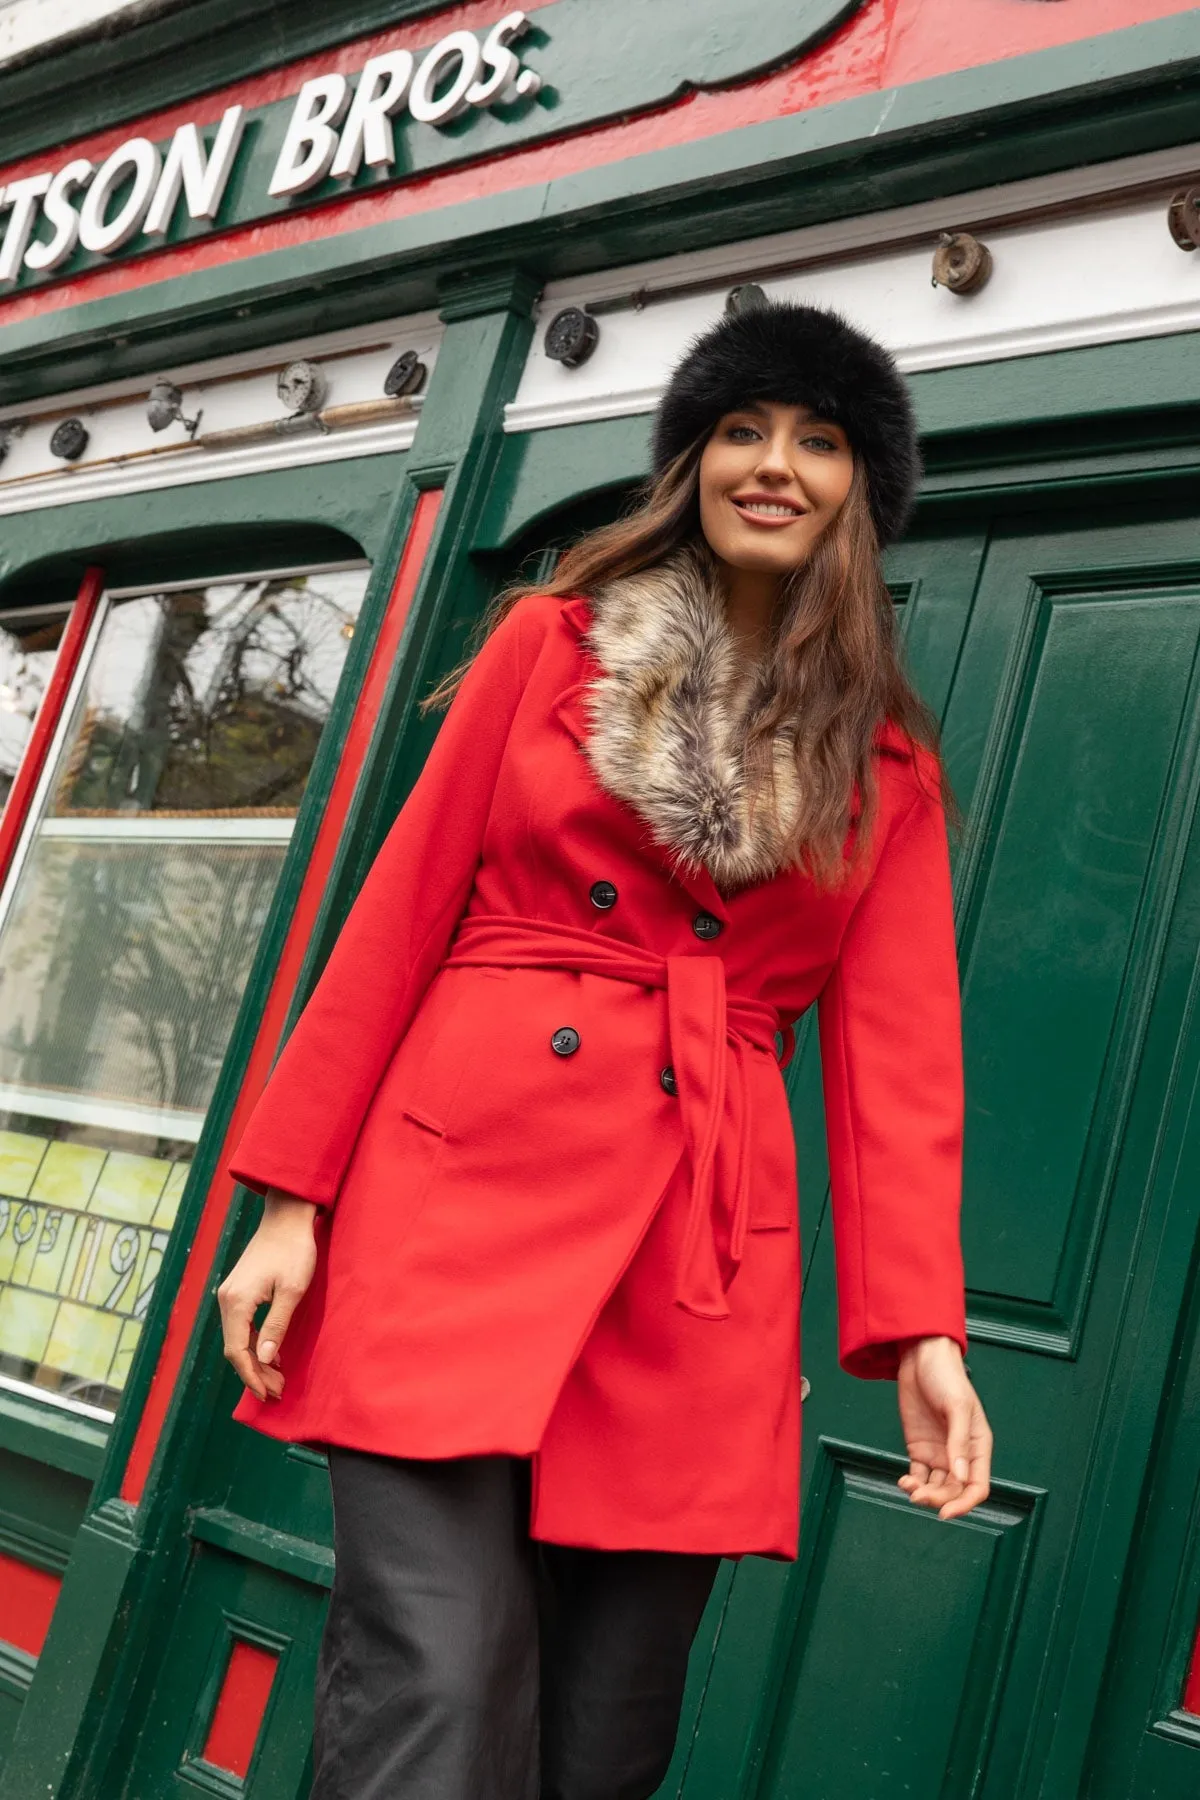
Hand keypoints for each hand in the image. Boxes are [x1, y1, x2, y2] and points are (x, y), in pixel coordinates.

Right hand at [217, 1190, 318, 1400]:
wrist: (287, 1216)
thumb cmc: (294, 1250)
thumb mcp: (292, 1291)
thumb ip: (277, 1326)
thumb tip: (267, 1359)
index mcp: (236, 1302)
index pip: (237, 1351)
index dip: (251, 1376)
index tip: (267, 1394)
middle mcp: (226, 1299)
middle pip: (235, 1348)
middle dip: (255, 1373)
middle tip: (278, 1391)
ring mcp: (230, 1294)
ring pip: (237, 1338)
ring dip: (255, 1359)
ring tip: (277, 1379)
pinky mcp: (238, 1290)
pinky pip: (242, 1325)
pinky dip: (255, 1343)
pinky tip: (272, 1354)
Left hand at [895, 1335, 991, 1520]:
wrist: (920, 1357)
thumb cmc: (946, 1376)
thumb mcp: (957, 1406)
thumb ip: (959, 1442)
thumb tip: (960, 1476)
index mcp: (978, 1446)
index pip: (977, 1487)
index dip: (964, 1504)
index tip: (946, 1513)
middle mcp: (960, 1455)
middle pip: (953, 1490)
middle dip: (937, 1498)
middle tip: (918, 1496)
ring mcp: (939, 1453)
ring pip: (935, 1486)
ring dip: (923, 1493)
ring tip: (908, 1487)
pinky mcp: (919, 1448)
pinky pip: (919, 1474)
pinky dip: (912, 1482)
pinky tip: (904, 1481)